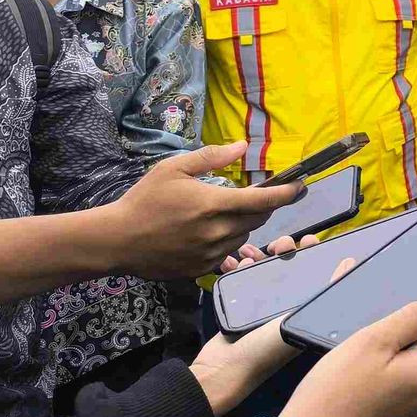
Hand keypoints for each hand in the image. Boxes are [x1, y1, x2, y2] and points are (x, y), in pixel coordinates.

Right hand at [109, 142, 302, 278]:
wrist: (115, 240)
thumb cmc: (143, 200)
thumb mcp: (174, 168)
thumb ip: (211, 157)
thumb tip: (242, 146)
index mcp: (213, 205)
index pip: (263, 200)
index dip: (287, 193)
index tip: (301, 187)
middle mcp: (216, 232)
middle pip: (258, 218)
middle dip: (263, 205)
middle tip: (255, 195)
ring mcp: (209, 254)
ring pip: (244, 236)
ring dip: (245, 223)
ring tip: (225, 213)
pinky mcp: (201, 269)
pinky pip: (227, 254)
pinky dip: (228, 241)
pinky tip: (210, 232)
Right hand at [193, 251, 354, 414]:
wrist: (223, 370)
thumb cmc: (266, 349)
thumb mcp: (300, 317)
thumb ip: (326, 290)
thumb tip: (349, 262)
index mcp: (304, 307)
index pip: (314, 271)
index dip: (311, 252)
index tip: (306, 240)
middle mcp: (286, 305)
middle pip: (288, 267)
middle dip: (283, 250)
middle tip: (277, 246)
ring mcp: (261, 307)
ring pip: (263, 270)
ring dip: (257, 257)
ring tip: (248, 252)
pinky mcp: (239, 308)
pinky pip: (240, 280)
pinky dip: (236, 268)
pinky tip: (231, 262)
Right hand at [280, 297, 416, 416]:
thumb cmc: (337, 388)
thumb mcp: (374, 340)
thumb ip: (412, 319)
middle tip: (409, 304)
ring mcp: (407, 413)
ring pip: (416, 368)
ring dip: (407, 348)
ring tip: (385, 330)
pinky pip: (400, 386)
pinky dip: (393, 368)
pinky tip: (371, 361)